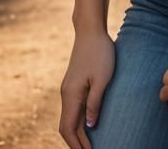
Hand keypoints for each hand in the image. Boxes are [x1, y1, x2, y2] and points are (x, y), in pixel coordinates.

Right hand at [59, 30, 115, 147]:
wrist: (90, 31)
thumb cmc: (99, 52)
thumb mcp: (102, 79)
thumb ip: (95, 103)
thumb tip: (89, 126)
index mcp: (71, 95)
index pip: (67, 129)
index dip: (76, 145)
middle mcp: (66, 94)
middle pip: (67, 126)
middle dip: (76, 142)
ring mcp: (69, 89)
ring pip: (70, 117)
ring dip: (78, 132)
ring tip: (90, 144)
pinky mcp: (74, 84)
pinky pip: (73, 108)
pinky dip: (79, 121)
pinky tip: (89, 125)